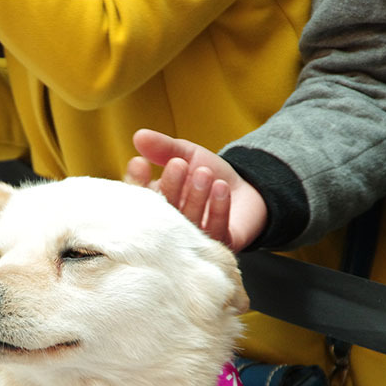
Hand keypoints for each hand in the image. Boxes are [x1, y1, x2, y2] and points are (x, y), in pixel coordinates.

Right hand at [126, 129, 267, 251]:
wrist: (248, 191)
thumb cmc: (209, 173)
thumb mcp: (186, 154)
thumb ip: (164, 147)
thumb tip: (139, 136)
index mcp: (155, 206)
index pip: (138, 199)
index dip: (136, 183)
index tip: (139, 164)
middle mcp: (169, 228)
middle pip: (162, 215)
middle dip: (169, 188)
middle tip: (178, 164)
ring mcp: (191, 242)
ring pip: (189, 223)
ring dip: (196, 197)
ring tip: (204, 173)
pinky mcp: (216, 249)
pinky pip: (215, 232)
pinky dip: (218, 210)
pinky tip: (221, 188)